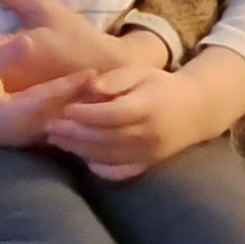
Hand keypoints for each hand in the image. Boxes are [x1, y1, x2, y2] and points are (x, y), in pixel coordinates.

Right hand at [0, 37, 96, 146]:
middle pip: (63, 112)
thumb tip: (26, 40)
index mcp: (16, 112)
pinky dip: (62, 113)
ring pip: (58, 121)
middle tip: (105, 84)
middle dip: (82, 98)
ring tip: (96, 93)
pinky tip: (74, 106)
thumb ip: (4, 56)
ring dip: (74, 107)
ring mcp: (23, 135)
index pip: (54, 97)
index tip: (94, 72)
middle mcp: (24, 128)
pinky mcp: (20, 135)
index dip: (75, 84)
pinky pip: (49, 124)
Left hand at [45, 46, 244, 177]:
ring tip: (55, 139)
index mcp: (147, 107)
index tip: (63, 109)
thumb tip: (90, 87)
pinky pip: (122, 171)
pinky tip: (81, 157)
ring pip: (110, 156)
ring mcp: (150, 153)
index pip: (112, 115)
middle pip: (107, 138)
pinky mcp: (149, 164)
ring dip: (80, 150)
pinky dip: (100, 167)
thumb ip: (115, 79)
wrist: (196, 110)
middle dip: (75, 134)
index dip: (86, 114)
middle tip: (49, 126)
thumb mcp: (140, 72)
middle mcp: (149, 134)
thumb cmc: (160, 85)